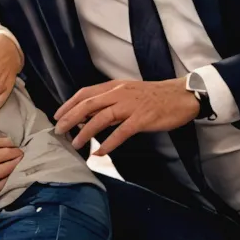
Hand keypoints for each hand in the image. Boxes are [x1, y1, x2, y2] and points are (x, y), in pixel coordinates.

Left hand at [54, 79, 196, 155]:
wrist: (182, 95)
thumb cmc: (156, 96)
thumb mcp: (130, 94)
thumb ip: (111, 104)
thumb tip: (92, 116)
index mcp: (116, 87)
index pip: (86, 93)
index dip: (69, 104)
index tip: (58, 115)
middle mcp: (120, 93)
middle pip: (88, 104)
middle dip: (70, 118)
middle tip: (59, 131)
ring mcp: (131, 106)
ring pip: (101, 118)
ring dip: (86, 132)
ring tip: (76, 144)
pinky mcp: (142, 118)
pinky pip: (122, 132)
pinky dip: (109, 142)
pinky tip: (100, 152)